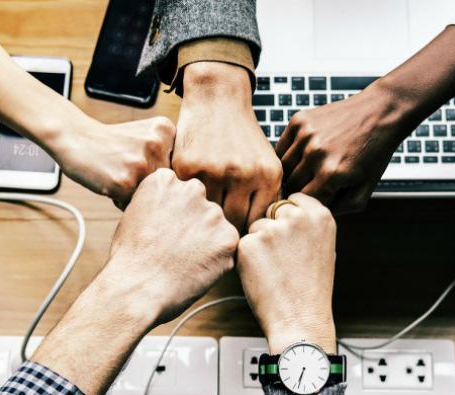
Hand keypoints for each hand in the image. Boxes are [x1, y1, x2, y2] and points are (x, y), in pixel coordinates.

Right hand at [55, 117, 175, 207]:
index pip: (179, 167)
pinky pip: (133, 204)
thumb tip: (189, 191)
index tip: (140, 161)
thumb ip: (168, 153)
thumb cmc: (111, 142)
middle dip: (149, 184)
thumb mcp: (145, 134)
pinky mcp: (125, 182)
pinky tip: (110, 182)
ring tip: (118, 175)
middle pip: (167, 183)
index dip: (159, 171)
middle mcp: (157, 144)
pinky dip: (121, 200)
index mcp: (166, 129)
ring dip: (136, 194)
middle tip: (126, 169)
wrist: (75, 138)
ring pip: (152, 196)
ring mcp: (141, 163)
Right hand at [101, 168, 240, 323]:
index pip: (180, 192)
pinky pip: (226, 247)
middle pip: (201, 206)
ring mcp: (213, 213)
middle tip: (175, 249)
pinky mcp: (228, 238)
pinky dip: (216, 260)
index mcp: (165, 180)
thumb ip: (159, 203)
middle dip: (193, 225)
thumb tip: (174, 208)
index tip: (162, 232)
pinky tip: (194, 270)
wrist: (137, 288)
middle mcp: (192, 189)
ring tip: (183, 262)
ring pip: (215, 227)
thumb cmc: (130, 257)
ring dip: (206, 242)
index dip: (172, 215)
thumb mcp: (134, 214)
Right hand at [173, 62, 281, 231]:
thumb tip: (259, 237)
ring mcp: (214, 170)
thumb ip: (265, 197)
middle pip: (233, 224)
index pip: (257, 223)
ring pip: (208, 214)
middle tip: (217, 231)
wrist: (218, 99)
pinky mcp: (187, 167)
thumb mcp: (266, 163)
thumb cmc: (242, 137)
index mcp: (267, 175)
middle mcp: (243, 174)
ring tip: (201, 220)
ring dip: (204, 218)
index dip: (247, 232)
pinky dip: (187, 202)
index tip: (237, 234)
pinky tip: (187, 202)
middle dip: (225, 229)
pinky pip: (187, 198)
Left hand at [238, 193, 336, 352]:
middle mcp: (297, 217)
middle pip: (273, 210)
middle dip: (272, 228)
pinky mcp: (250, 243)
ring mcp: (272, 229)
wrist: (300, 319)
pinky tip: (263, 275)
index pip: (294, 199)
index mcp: (320, 215)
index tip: (291, 236)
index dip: (288, 217)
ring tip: (275, 270)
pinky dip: (247, 258)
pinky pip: (243, 244)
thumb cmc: (311, 288)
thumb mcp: (323, 247)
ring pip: (256, 227)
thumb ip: (307, 224)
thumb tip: (286, 209)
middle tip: (283, 258)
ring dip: (259, 244)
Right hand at [276, 26, 454, 213]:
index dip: (309, 206)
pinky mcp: (299, 120)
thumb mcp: (365, 189)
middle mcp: (316, 153)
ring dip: (290, 174)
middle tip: (307, 190)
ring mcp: (306, 135)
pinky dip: (286, 155)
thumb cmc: (374, 152)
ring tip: (304, 174)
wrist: (380, 112)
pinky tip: (301, 157)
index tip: (313, 203)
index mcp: (332, 174)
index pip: (305, 202)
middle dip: (298, 191)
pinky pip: (281, 147)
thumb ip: (341, 209)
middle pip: (291, 185)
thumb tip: (314, 214)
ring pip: (283, 167)